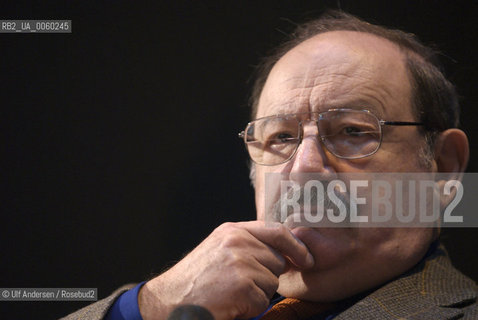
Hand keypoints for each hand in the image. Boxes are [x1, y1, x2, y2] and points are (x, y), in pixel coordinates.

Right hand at [138, 221, 313, 319]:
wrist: (168, 302)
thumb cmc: (194, 281)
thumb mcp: (219, 250)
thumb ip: (248, 246)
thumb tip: (284, 253)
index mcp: (232, 230)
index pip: (277, 230)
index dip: (296, 246)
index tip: (306, 259)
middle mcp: (237, 241)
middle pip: (277, 260)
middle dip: (265, 277)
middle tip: (237, 285)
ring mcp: (239, 261)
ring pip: (272, 281)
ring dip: (256, 294)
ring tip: (230, 294)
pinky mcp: (241, 284)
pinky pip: (261, 300)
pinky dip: (248, 308)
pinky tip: (228, 304)